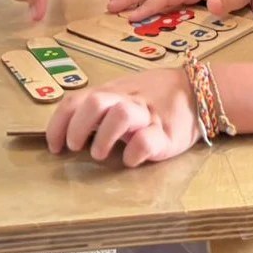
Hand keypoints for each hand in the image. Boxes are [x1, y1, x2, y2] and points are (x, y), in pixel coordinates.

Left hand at [47, 70, 201, 165]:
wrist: (198, 91)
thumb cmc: (154, 96)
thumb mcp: (125, 93)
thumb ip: (101, 107)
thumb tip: (67, 129)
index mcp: (114, 91)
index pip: (77, 100)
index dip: (59, 124)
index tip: (54, 146)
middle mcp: (128, 100)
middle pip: (95, 102)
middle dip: (78, 127)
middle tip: (76, 147)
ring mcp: (148, 116)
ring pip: (121, 115)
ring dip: (104, 137)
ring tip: (101, 154)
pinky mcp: (167, 135)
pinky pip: (146, 141)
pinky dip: (133, 153)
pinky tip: (130, 160)